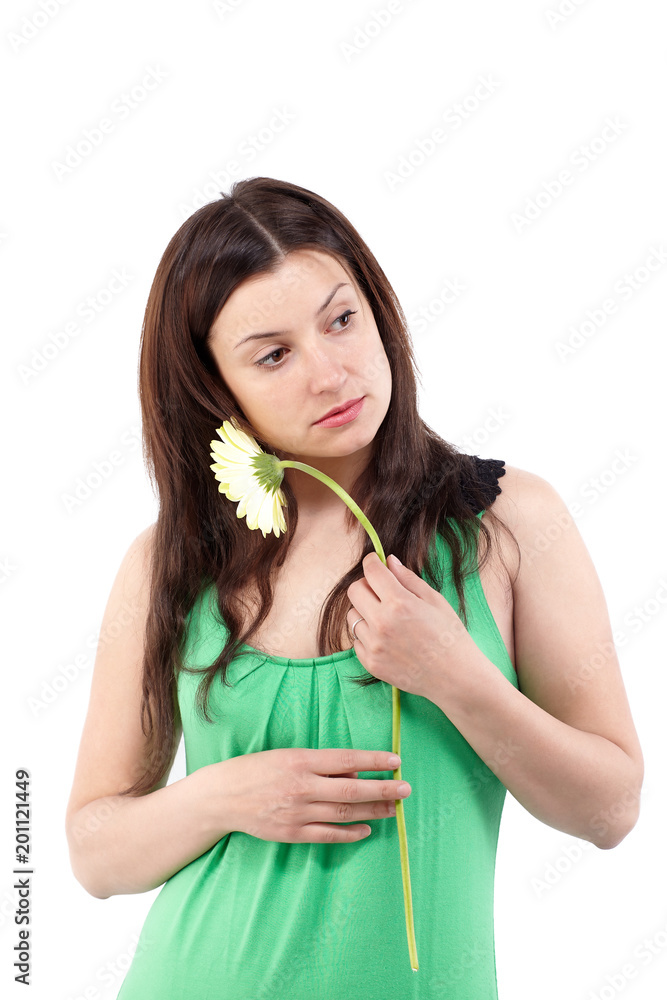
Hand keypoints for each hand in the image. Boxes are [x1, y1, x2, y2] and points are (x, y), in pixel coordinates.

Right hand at [217, 748, 410, 843]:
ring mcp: (297, 812)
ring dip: (372, 810)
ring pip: (343, 812)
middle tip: (406, 789)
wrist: (221, 797)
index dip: (374, 760)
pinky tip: (367, 829)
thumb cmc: (255, 769)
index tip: (396, 760)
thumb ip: (319, 764)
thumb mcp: (286, 755)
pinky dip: (350, 833)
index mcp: (300, 760)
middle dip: (383, 789)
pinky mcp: (291, 833)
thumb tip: (354, 770)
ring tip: (394, 808)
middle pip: (351, 788)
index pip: (346, 759)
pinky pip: (328, 835)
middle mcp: (301, 786)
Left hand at [346, 552, 472, 697]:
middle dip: (366, 585)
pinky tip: (387, 638)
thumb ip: (408, 579)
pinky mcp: (371, 663)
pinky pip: (356, 640)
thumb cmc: (450, 637)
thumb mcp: (435, 601)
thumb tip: (388, 561)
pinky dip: (367, 635)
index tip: (375, 562)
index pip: (371, 572)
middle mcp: (381, 623)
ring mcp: (374, 645)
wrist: (455, 677)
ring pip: (353, 616)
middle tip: (381, 590)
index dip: (372, 562)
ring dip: (365, 611)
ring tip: (387, 618)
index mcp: (399, 603)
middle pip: (354, 591)